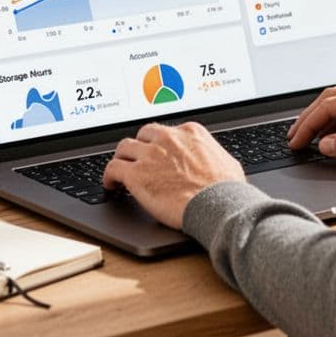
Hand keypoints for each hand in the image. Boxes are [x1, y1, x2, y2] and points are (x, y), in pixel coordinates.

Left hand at [102, 122, 245, 228]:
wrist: (218, 205)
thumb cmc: (226, 189)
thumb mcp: (226, 161)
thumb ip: (211, 155)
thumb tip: (212, 162)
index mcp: (189, 132)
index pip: (166, 132)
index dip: (158, 144)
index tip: (157, 153)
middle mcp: (168, 138)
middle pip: (143, 135)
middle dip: (139, 147)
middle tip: (137, 160)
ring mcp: (150, 155)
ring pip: (124, 148)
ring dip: (122, 159)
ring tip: (120, 171)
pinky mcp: (136, 174)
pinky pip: (113, 168)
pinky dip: (109, 176)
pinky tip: (111, 185)